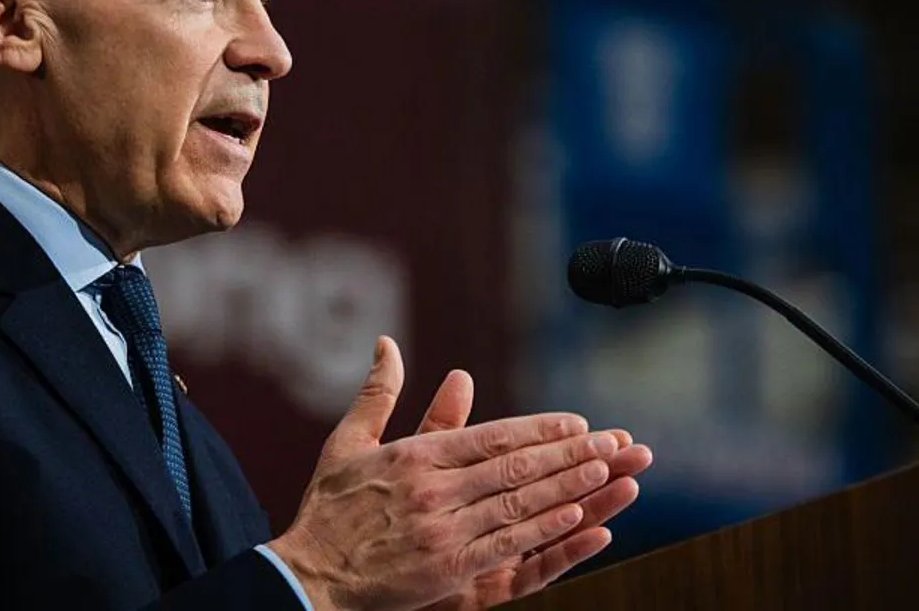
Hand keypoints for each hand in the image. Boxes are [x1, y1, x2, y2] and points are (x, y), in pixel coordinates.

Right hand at [266, 337, 636, 610]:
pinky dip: (544, 532)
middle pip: (514, 468)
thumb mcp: (347, 443)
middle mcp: (433, 490)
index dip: (538, 429)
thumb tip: (386, 343)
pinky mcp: (447, 570)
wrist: (307, 575)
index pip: (490, 437)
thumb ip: (377, 393)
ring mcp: (442, 531)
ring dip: (567, 487)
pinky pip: (506, 546)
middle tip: (611, 441)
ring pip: (518, 504)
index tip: (577, 423)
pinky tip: (576, 520)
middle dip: (568, 453)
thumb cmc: (329, 509)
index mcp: (414, 457)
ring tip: (606, 472)